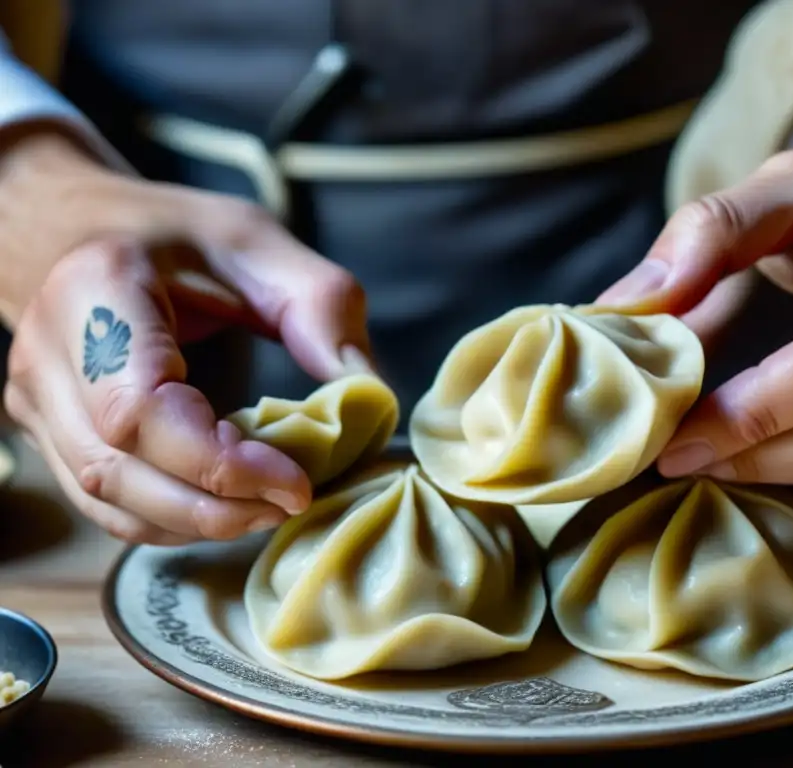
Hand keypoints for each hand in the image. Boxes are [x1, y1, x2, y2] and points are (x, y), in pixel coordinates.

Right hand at [1, 130, 369, 543]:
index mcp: (96, 289)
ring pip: (104, 499)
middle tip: (289, 503)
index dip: (217, 465)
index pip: (140, 409)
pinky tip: (222, 508)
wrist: (79, 229)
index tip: (294, 483)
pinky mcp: (43, 429)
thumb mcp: (257, 242)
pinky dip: (166, 519)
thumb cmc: (172, 235)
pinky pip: (99, 502)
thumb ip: (320, 307)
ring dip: (192, 521)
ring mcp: (33, 398)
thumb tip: (370, 395)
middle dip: (213, 507)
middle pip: (116, 470)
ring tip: (265, 508)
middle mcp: (46, 353)